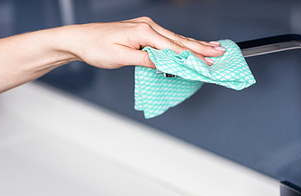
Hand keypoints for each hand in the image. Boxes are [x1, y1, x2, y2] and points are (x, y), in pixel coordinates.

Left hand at [59, 17, 225, 68]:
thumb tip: (166, 64)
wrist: (80, 39)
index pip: (174, 47)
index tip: (208, 63)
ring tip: (212, 49)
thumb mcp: (121, 57)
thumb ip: (146, 60)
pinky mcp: (143, 32)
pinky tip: (189, 47)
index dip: (193, 56)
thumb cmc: (96, 47)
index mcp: (144, 31)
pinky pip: (166, 40)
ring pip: (175, 39)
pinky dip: (180, 45)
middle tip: (220, 53)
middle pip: (179, 40)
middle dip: (201, 48)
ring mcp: (146, 28)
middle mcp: (147, 26)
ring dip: (194, 46)